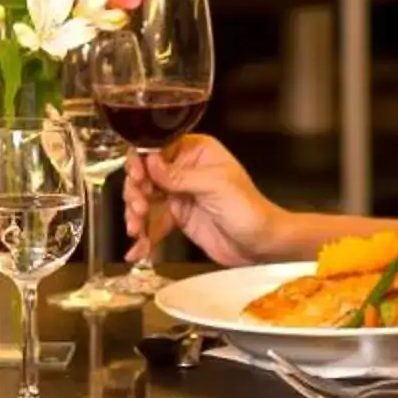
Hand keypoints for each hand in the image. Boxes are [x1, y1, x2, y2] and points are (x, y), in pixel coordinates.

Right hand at [121, 135, 299, 268]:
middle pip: (146, 174)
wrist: (262, 246)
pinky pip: (154, 223)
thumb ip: (180, 176)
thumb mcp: (216, 187)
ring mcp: (180, 194)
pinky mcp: (178, 218)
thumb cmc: (250, 210)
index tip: (137, 178)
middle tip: (138, 208)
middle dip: (136, 192)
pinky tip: (138, 249)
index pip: (159, 148)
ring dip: (136, 215)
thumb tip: (150, 162)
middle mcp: (185, 170)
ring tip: (137, 230)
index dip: (142, 162)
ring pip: (145, 199)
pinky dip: (144, 236)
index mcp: (196, 152)